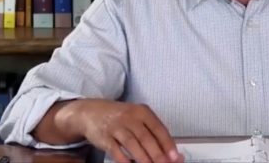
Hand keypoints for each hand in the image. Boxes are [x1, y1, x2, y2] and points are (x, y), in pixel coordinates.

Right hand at [65, 99, 183, 162]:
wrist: (92, 112)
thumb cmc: (121, 117)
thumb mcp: (137, 117)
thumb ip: (152, 130)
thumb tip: (168, 150)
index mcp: (142, 111)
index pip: (158, 128)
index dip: (167, 143)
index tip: (175, 156)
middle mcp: (130, 117)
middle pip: (146, 137)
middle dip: (157, 154)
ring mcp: (117, 126)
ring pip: (132, 144)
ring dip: (143, 158)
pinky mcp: (105, 137)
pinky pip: (116, 150)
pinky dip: (124, 159)